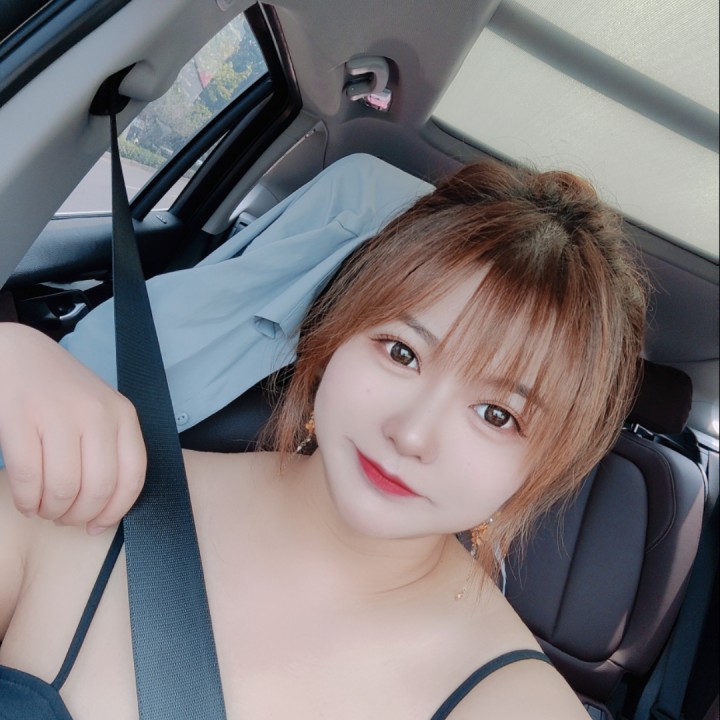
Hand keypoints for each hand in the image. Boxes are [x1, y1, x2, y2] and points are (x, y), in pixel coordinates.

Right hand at [0, 323, 145, 532]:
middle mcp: (97, 413)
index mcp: (123, 414)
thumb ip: (110, 450)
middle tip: (64, 519)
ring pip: (65, 488)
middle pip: (99, 489)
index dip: (115, 512)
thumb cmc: (61, 391)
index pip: (133, 477)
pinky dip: (26, 500)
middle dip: (79, 516)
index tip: (98, 526)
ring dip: (51, 511)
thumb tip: (109, 511)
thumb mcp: (99, 411)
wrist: (16, 352)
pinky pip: (29, 478)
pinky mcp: (21, 418)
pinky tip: (26, 501)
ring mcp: (59, 414)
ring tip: (44, 508)